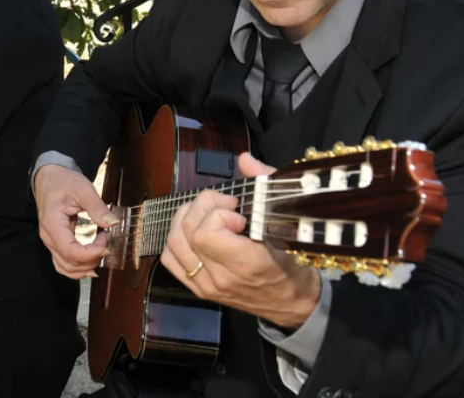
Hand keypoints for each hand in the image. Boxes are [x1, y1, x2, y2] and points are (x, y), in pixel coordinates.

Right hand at [34, 164, 119, 279]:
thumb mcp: (83, 189)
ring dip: (85, 267)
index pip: (70, 250)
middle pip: (68, 263)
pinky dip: (77, 268)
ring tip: (101, 251)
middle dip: (91, 259)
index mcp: (53, 223)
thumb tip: (113, 223)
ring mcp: (50, 242)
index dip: (90, 254)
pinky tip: (91, 264)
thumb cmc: (64, 181)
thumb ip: (97, 207)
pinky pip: (63, 263)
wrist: (49, 178)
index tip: (106, 245)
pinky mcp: (55, 243)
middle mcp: (48, 237)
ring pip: (65, 267)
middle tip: (106, 243)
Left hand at [159, 152, 320, 328]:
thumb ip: (266, 185)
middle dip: (202, 207)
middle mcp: (221, 277)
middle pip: (187, 233)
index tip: (238, 212)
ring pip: (174, 243)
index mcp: (246, 264)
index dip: (218, 214)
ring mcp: (207, 286)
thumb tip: (244, 159)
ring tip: (208, 213)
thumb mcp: (288, 222)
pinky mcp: (199, 290)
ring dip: (186, 219)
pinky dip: (176, 239)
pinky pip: (170, 260)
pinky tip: (195, 231)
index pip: (207, 234)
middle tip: (224, 205)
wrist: (293, 302)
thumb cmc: (293, 262)